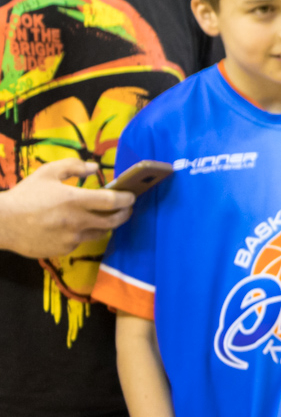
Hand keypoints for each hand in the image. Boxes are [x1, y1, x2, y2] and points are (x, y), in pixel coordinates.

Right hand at [0, 159, 134, 258]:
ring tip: (106, 217)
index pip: (112, 201)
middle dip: (125, 214)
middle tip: (127, 209)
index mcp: (74, 200)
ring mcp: (71, 238)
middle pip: (113, 220)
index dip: (127, 198)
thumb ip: (73, 166)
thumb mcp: (47, 173)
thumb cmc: (25, 195)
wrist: (2, 223)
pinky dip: (84, 233)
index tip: (132, 196)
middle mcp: (76, 221)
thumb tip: (95, 168)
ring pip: (100, 233)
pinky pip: (81, 241)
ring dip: (106, 225)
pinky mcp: (64, 249)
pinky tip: (78, 226)